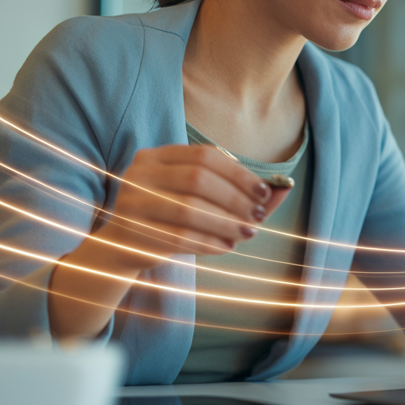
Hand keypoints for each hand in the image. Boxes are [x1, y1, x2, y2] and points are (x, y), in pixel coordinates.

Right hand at [48, 144, 284, 339]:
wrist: (119, 248)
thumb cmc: (169, 219)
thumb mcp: (198, 199)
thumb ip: (238, 193)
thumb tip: (285, 188)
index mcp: (156, 156)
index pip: (205, 156)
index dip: (239, 174)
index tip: (264, 192)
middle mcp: (139, 174)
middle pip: (198, 179)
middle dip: (235, 198)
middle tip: (257, 217)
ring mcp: (131, 202)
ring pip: (189, 209)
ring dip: (225, 223)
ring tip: (246, 233)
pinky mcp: (131, 233)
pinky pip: (178, 238)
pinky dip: (208, 243)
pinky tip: (225, 248)